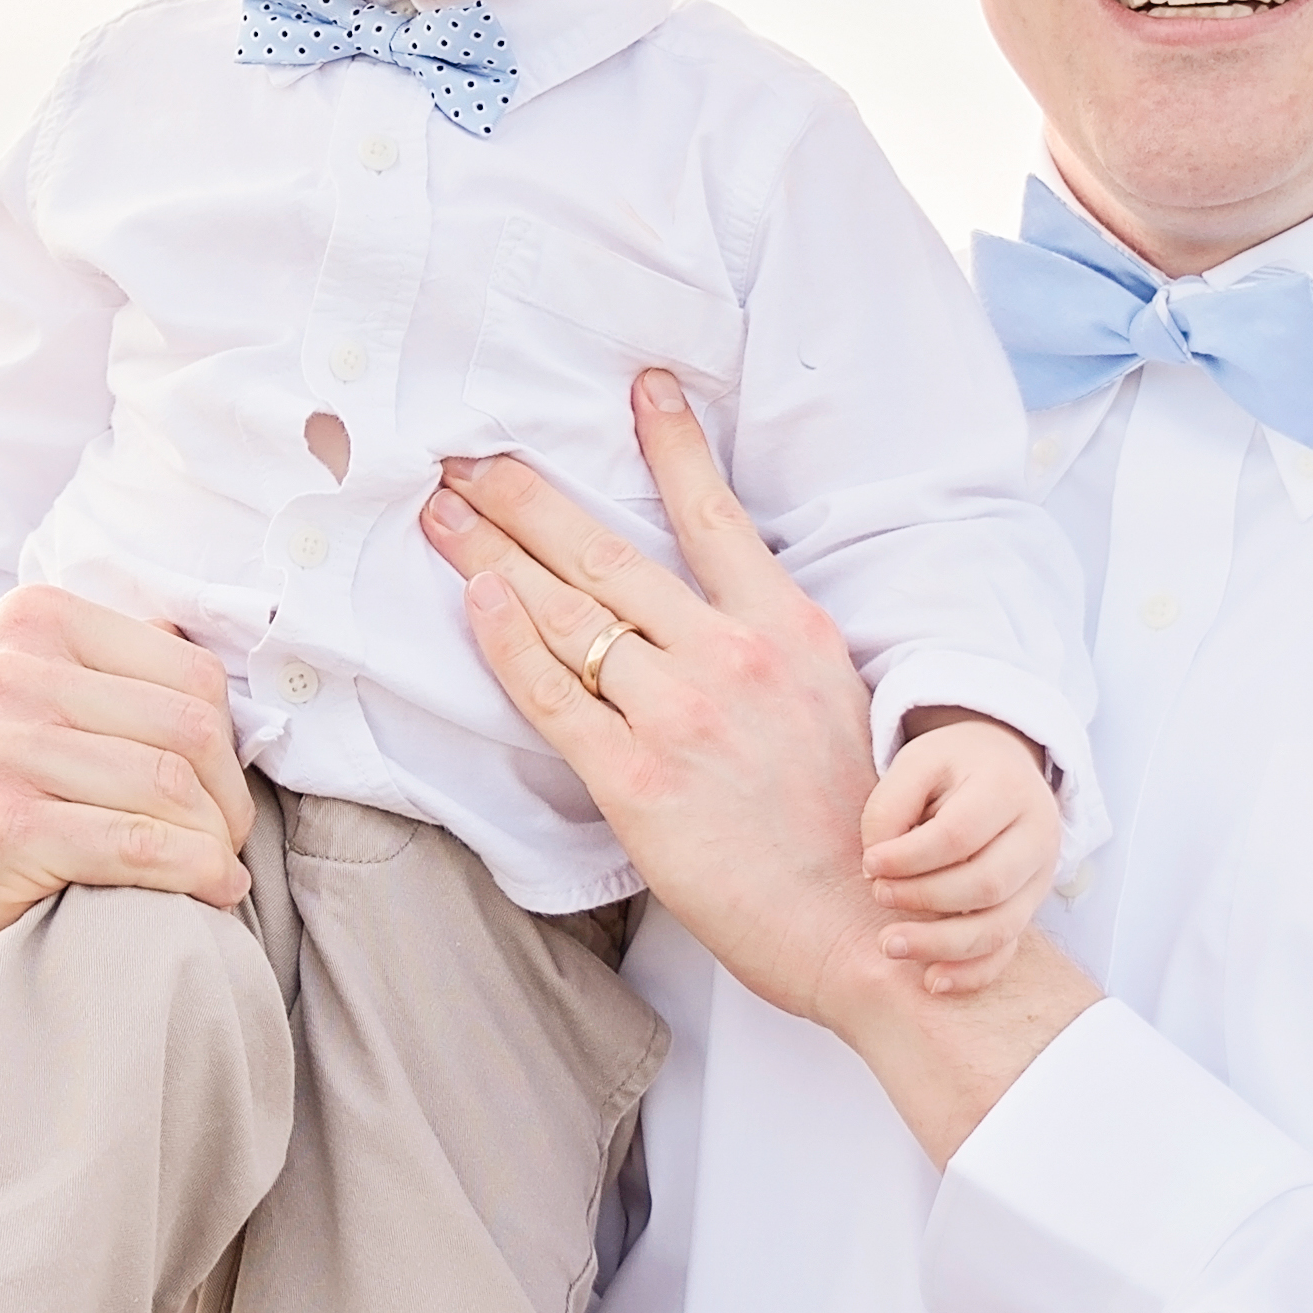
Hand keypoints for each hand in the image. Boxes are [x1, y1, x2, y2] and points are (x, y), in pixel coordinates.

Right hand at [0, 586, 254, 1037]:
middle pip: (190, 729)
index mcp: (31, 620)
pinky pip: (139, 844)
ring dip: (214, 845)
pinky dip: (194, 875)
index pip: (192, 674)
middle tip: (223, 844)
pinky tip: (210, 894)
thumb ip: (108, 666)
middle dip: (227, 800)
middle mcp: (6, 670)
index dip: (227, 746)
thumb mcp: (31, 704)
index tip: (218, 796)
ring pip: (171, 787)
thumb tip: (193, 631)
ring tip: (214, 873)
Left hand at [424, 371, 1095, 1157]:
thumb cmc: (857, 833)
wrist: (868, 926)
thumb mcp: (837, 707)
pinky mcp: (634, 783)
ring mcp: (678, 717)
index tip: (640, 385)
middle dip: (527, 496)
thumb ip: (772, 654)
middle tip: (469, 455)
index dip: (670, 443)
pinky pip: (553, 695)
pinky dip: (507, 641)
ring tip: (443, 514)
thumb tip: (710, 618)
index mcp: (789, 631)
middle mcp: (730, 658)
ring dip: (494, 555)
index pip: (715, 514)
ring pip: (566, 614)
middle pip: (606, 554)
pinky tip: (474, 597)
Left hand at [865, 713, 1061, 999]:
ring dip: (941, 945)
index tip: (868, 864)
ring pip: (1000, 927)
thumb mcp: (916, 763)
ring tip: (889, 945)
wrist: (999, 768)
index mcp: (1007, 788)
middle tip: (878, 894)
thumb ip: (890, 808)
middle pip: (986, 885)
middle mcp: (1036, 835)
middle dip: (923, 899)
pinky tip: (931, 981)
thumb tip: (877, 867)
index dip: (909, 858)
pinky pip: (1007, 950)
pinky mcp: (1029, 907)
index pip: (960, 835)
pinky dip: (971, 973)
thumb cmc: (949, 768)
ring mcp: (1039, 877)